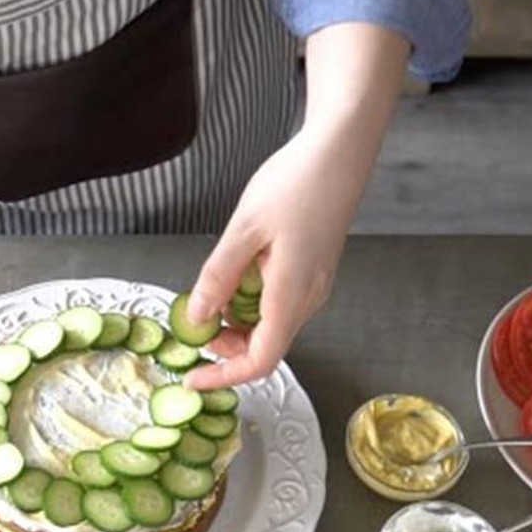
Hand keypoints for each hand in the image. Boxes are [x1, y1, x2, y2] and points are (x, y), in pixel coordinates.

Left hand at [182, 127, 353, 390]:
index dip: (225, 376)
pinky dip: (250, 302)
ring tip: (210, 292)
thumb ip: (218, 277)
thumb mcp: (244, 230)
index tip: (193, 379)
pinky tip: (235, 275)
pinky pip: (278, 303)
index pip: (260, 360)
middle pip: (265, 346)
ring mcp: (314, 286)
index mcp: (291, 294)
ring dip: (236, 322)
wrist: (339, 152)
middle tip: (193, 323)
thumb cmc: (296, 183)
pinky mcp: (313, 272)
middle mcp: (308, 298)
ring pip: (270, 325)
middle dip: (225, 346)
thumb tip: (196, 316)